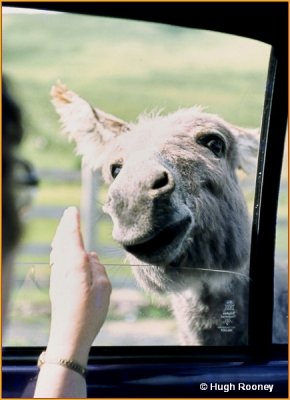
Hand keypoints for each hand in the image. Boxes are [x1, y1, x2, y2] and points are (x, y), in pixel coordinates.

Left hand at [47, 207, 110, 365]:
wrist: (69, 336)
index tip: (73, 210)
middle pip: (61, 240)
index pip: (73, 236)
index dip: (73, 222)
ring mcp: (57, 276)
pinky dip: (59, 249)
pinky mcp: (55, 285)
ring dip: (60, 236)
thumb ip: (98, 267)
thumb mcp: (104, 288)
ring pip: (57, 249)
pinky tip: (60, 251)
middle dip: (65, 225)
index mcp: (76, 264)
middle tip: (69, 214)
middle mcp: (63, 266)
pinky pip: (56, 259)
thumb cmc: (90, 312)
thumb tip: (92, 256)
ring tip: (64, 228)